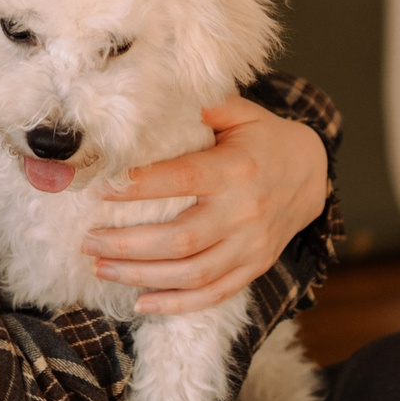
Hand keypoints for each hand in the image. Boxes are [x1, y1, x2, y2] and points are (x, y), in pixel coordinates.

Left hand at [87, 98, 327, 311]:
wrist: (311, 172)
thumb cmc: (262, 137)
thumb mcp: (239, 111)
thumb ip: (200, 104)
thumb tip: (149, 96)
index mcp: (235, 169)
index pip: (180, 180)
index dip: (138, 187)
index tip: (98, 190)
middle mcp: (244, 212)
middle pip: (180, 240)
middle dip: (127, 244)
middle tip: (88, 240)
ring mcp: (251, 246)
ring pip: (193, 273)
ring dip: (141, 275)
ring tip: (100, 267)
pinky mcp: (255, 267)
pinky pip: (215, 294)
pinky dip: (177, 304)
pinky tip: (142, 303)